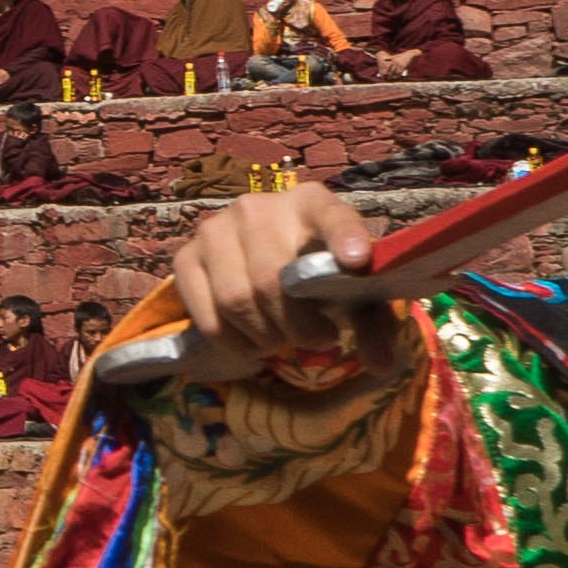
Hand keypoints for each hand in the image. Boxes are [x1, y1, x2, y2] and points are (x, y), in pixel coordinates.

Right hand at [148, 182, 389, 366]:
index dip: (343, 237)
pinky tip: (253, 342)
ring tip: (282, 338)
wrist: (266, 253)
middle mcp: (256, 207)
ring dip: (266, 337)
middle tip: (316, 338)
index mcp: (311, 202)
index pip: (330, 215)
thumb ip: (371, 324)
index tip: (358, 261)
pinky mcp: (185, 257)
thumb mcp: (350, 292)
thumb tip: (382, 365)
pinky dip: (235, 343)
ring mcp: (214, 229)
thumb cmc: (316, 271)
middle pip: (271, 281)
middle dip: (298, 327)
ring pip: (236, 301)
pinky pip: (208, 317)